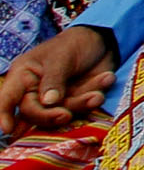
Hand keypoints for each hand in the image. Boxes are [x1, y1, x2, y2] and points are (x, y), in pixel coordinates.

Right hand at [0, 26, 117, 134]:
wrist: (103, 40)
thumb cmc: (73, 44)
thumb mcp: (61, 57)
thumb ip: (54, 80)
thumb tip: (48, 102)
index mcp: (24, 76)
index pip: (7, 98)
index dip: (3, 114)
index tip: (7, 129)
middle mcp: (36, 90)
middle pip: (35, 112)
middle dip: (51, 115)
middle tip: (66, 115)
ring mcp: (56, 98)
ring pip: (62, 112)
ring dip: (81, 103)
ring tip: (97, 93)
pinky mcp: (76, 100)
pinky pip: (83, 106)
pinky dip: (95, 94)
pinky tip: (107, 78)